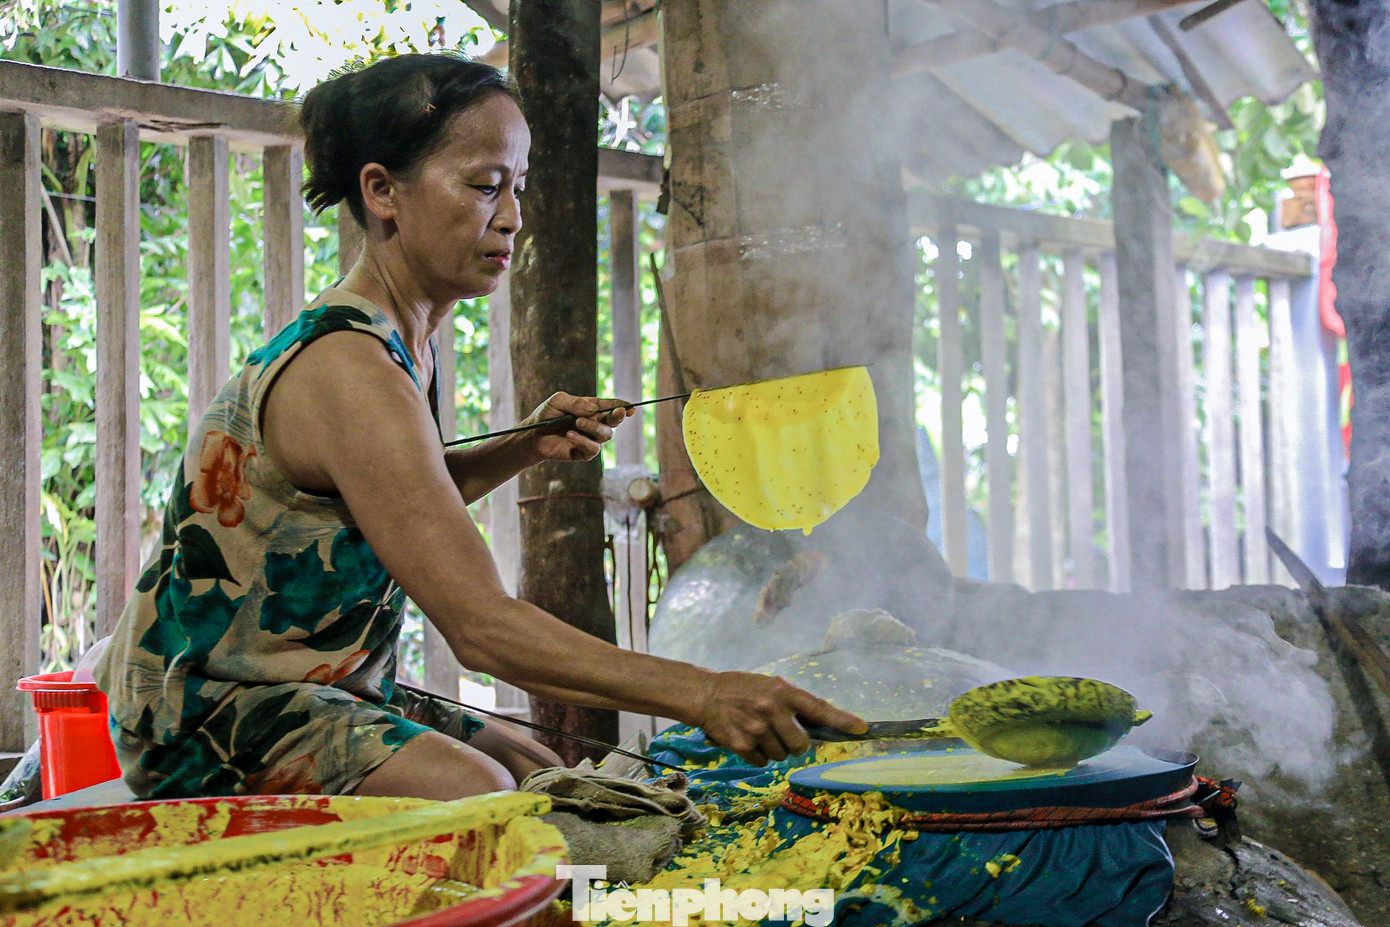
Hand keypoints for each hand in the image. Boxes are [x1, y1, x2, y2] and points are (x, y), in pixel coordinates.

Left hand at [521, 392, 632, 462]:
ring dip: (593, 427)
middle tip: (618, 412)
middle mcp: (595, 424)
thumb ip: (576, 403)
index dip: (623, 406)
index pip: (611, 406)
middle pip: (614, 421)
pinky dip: (583, 441)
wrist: (532, 436)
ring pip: (605, 435)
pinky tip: (570, 435)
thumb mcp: (558, 402)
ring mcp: (591, 439)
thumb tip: (593, 409)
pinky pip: (592, 449)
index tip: (631, 407)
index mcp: (592, 409)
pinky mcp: (584, 453)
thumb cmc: (546, 415)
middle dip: (618, 416)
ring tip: (577, 422)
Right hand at [694, 672, 866, 765]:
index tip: (862, 728)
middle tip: (782, 732)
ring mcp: (756, 729)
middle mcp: (771, 710)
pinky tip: (747, 738)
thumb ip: (793, 703)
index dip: (842, 720)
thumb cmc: (743, 689)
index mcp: (783, 692)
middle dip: (796, 744)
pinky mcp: (741, 745)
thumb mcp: (771, 686)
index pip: (819, 708)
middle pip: (801, 745)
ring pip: (782, 756)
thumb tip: (821, 725)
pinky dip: (759, 755)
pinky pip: (763, 762)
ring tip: (759, 731)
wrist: (705, 695)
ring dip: (776, 749)